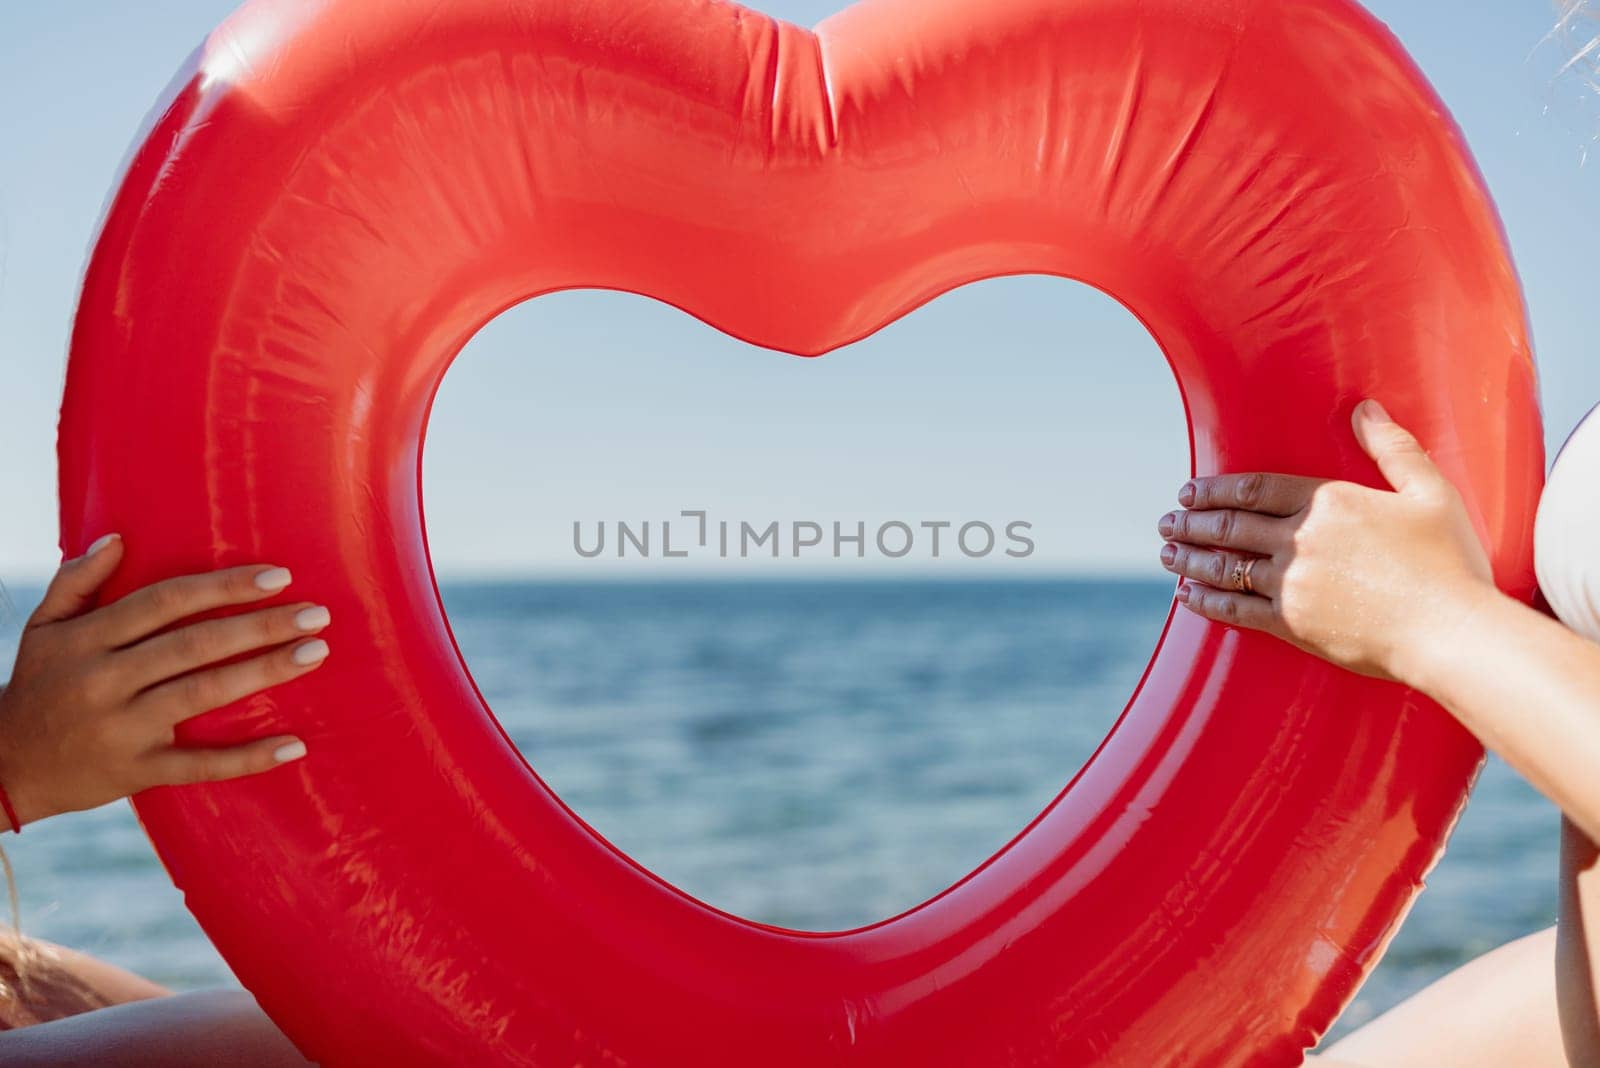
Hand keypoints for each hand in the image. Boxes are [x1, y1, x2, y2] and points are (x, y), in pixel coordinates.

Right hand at [0, 534, 328, 828]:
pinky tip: (294, 745)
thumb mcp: (43, 628)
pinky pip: (199, 764)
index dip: (223, 587)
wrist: (4, 767)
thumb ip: (77, 581)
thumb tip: (118, 538)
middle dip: (260, 626)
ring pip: (202, 694)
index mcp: (87, 639)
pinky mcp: (137, 770)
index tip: (278, 577)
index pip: (166, 602)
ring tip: (315, 652)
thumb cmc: (37, 685)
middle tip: (317, 614)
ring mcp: (123, 728)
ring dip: (264, 672)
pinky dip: (248, 757)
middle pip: (194, 644)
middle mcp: (105, 679)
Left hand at [1156, 400, 1499, 683]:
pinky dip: (1205, 601)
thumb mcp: (1430, 492)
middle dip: (1192, 523)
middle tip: (1168, 522)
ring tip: (1167, 553)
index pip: (1254, 489)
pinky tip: (1188, 596)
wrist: (1450, 631)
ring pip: (1224, 567)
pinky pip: (1235, 609)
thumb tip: (1365, 408)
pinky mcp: (1291, 625)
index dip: (1215, 489)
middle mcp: (1299, 540)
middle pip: (1229, 526)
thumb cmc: (1448, 562)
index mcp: (1328, 503)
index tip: (1190, 491)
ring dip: (1190, 559)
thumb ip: (1393, 448)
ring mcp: (1290, 585)